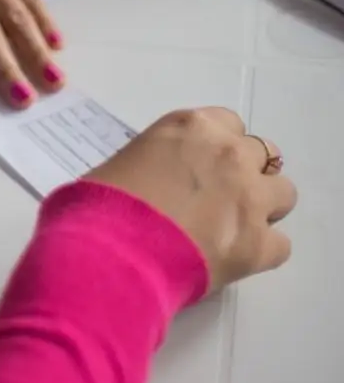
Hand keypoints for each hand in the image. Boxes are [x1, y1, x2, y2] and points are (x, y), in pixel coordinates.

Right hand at [88, 107, 296, 292]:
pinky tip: (233, 259)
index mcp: (192, 128)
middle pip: (262, 155)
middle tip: (218, 197)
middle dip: (245, 173)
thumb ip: (152, 163)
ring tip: (231, 227)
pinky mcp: (259, 245)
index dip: (215, 148)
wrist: (109, 250)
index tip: (199, 166)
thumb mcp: (121, 163)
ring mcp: (250, 199)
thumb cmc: (99, 202)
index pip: (227, 123)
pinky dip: (261, 251)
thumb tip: (151, 183)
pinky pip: (280, 245)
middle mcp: (229, 155)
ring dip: (262, 207)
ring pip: (284, 194)